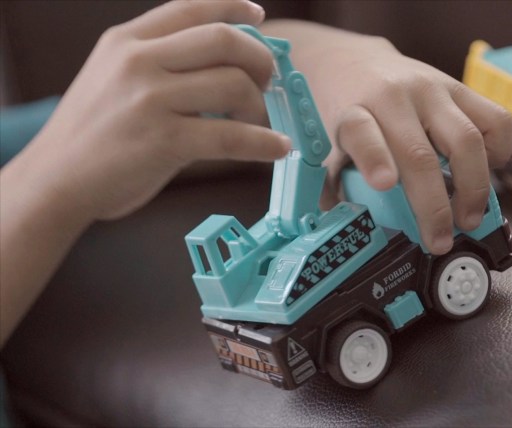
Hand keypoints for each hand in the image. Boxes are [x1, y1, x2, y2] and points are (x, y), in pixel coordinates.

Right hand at [18, 0, 289, 221]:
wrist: (55, 180)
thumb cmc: (93, 135)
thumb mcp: (113, 79)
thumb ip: (160, 64)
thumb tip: (228, 67)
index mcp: (125, 41)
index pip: (191, 9)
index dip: (232, 7)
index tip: (257, 16)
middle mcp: (137, 61)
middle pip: (224, 39)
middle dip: (259, 58)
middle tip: (267, 80)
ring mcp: (149, 99)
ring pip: (234, 84)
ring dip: (259, 104)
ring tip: (256, 120)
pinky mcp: (163, 140)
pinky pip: (232, 136)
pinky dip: (264, 144)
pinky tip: (277, 149)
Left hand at [273, 23, 511, 253]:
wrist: (355, 63)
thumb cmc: (343, 114)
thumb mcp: (323, 146)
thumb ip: (332, 187)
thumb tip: (347, 230)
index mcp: (352, 112)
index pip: (362, 131)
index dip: (374, 158)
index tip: (384, 184)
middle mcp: (393, 97)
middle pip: (421, 153)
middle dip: (435, 205)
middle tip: (439, 239)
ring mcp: (431, 89)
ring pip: (467, 139)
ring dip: (474, 187)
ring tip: (469, 218)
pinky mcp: (460, 87)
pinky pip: (495, 120)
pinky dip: (498, 152)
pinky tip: (486, 172)